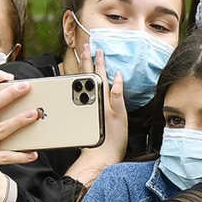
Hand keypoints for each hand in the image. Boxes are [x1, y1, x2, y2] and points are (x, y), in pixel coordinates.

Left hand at [65, 45, 126, 186]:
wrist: (101, 155)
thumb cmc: (112, 138)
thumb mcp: (119, 115)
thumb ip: (117, 95)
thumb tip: (117, 77)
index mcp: (100, 98)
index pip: (98, 75)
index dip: (98, 61)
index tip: (97, 49)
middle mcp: (92, 100)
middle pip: (88, 75)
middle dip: (87, 59)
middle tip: (85, 46)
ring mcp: (88, 105)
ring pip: (83, 83)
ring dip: (83, 68)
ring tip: (82, 56)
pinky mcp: (86, 112)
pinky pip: (82, 93)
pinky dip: (82, 83)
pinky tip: (81, 78)